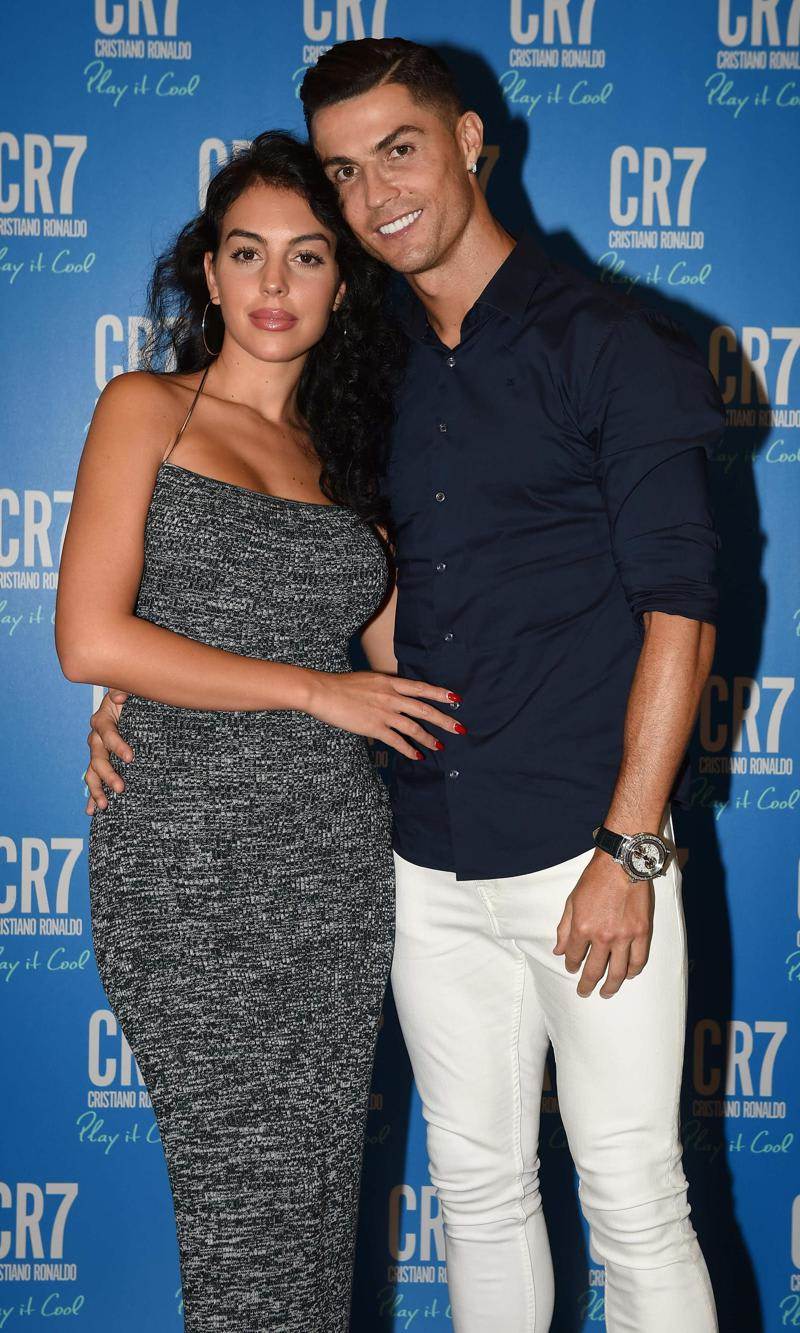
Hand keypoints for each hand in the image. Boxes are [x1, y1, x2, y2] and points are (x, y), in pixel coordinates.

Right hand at [84, 689, 130, 813]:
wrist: (135, 708)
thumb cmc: (134, 699)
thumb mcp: (130, 690)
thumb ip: (123, 690)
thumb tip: (119, 697)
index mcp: (102, 720)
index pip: (107, 734)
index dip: (117, 745)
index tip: (131, 758)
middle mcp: (96, 738)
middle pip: (97, 758)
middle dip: (108, 774)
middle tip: (121, 788)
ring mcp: (98, 753)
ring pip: (92, 773)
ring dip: (96, 789)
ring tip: (104, 805)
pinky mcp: (102, 764)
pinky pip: (95, 781)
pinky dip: (93, 796)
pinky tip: (92, 810)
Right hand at [307, 671, 462, 759]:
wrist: (323, 692)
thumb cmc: (342, 685)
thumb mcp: (369, 680)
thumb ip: (385, 687)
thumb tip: (396, 695)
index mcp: (390, 682)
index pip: (421, 688)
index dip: (440, 694)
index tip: (456, 699)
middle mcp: (391, 697)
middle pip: (424, 709)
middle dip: (444, 720)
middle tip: (460, 729)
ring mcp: (384, 712)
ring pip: (414, 727)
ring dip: (429, 738)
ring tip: (441, 746)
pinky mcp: (374, 727)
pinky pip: (397, 741)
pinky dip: (409, 749)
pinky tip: (417, 756)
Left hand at [553, 852, 653, 998]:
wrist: (622, 863)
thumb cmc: (594, 879)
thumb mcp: (572, 901)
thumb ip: (564, 928)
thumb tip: (558, 951)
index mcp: (582, 928)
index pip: (574, 956)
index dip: (571, 965)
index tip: (572, 968)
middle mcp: (603, 936)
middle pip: (594, 970)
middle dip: (587, 984)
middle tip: (584, 992)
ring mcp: (624, 936)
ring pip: (618, 972)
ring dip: (611, 986)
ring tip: (606, 993)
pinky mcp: (642, 932)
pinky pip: (638, 960)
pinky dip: (633, 971)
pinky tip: (628, 976)